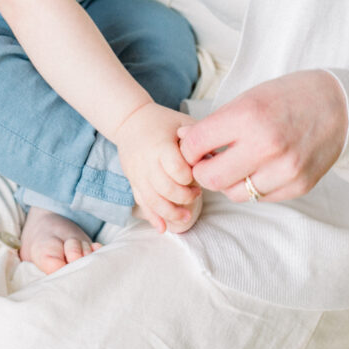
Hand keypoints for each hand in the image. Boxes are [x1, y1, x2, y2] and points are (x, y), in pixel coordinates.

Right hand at [115, 102, 201, 233]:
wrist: (130, 119)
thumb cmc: (162, 121)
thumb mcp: (182, 122)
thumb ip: (199, 138)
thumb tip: (218, 157)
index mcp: (160, 145)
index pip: (176, 168)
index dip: (189, 177)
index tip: (197, 176)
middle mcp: (146, 161)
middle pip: (165, 188)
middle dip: (184, 197)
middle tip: (197, 193)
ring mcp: (137, 173)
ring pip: (153, 200)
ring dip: (171, 212)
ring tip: (186, 217)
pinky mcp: (132, 181)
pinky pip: (142, 202)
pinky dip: (152, 217)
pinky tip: (163, 228)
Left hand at [177, 70, 347, 202]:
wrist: (336, 105)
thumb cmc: (286, 97)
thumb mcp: (248, 98)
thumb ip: (216, 123)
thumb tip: (183, 143)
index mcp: (248, 116)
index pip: (196, 145)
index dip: (188, 148)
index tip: (192, 146)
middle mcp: (266, 145)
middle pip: (211, 178)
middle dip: (201, 172)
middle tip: (206, 162)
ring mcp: (285, 169)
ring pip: (234, 193)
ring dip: (228, 181)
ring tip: (235, 164)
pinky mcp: (299, 185)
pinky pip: (260, 197)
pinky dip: (252, 186)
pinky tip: (259, 168)